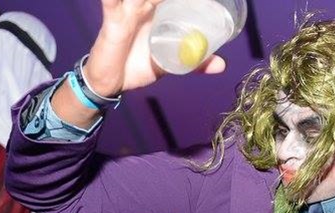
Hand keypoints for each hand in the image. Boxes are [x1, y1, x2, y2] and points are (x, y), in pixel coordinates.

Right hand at [86, 0, 225, 94]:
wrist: (112, 82)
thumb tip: (222, 65)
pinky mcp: (113, 20)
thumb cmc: (138, 65)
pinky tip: (118, 1)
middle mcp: (143, 6)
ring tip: (162, 0)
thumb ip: (195, 62)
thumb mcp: (170, 63)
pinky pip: (112, 3)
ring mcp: (128, 10)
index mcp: (158, 11)